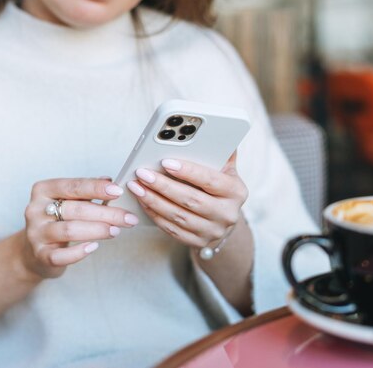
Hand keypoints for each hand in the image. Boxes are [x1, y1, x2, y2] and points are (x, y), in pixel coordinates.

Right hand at [21, 178, 138, 279]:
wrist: (33, 251)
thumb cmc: (57, 221)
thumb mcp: (68, 201)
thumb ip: (86, 191)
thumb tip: (111, 181)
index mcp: (43, 190)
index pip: (73, 186)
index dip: (97, 188)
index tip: (118, 191)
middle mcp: (35, 209)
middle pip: (76, 209)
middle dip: (106, 213)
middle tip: (128, 218)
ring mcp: (35, 233)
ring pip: (70, 230)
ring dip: (97, 230)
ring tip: (116, 231)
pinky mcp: (39, 255)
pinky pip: (60, 256)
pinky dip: (79, 252)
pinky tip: (94, 247)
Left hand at [126, 153, 247, 249]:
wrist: (223, 221)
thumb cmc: (220, 188)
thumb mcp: (226, 171)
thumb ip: (220, 152)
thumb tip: (214, 130)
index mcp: (236, 191)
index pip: (210, 180)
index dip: (188, 171)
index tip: (165, 161)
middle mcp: (227, 214)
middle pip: (191, 199)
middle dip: (163, 186)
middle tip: (142, 174)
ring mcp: (212, 231)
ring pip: (178, 216)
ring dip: (154, 201)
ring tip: (136, 186)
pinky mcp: (198, 242)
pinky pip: (172, 229)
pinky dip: (155, 215)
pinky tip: (143, 202)